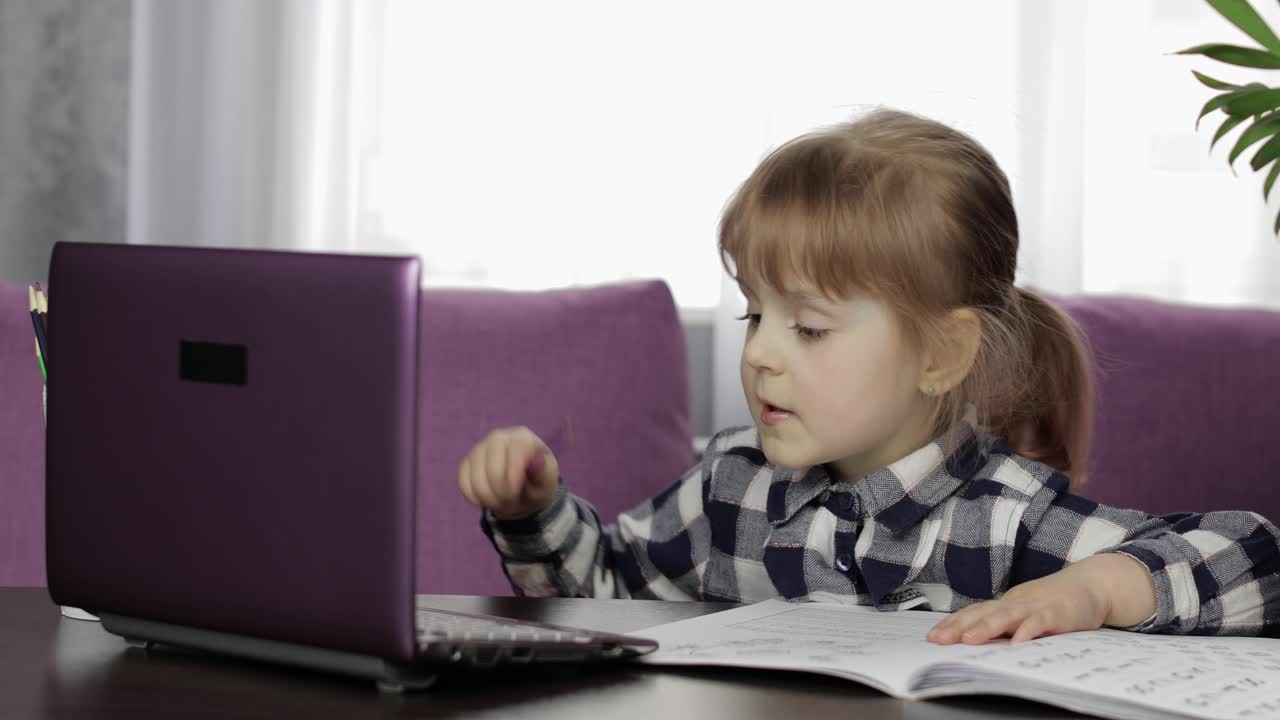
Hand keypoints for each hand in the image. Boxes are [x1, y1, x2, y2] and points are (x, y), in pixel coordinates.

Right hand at [458, 426, 559, 519]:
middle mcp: (498, 437)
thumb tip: (538, 460)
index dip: (515, 478)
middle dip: (503, 494)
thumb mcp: (547, 480)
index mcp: (522, 437)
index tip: (518, 492)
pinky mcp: (466, 462)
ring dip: (489, 499)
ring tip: (502, 501)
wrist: (523, 487)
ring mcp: (479, 448)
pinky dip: (475, 498)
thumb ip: (543, 471)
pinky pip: (464, 484)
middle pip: (493, 471)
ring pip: (476, 480)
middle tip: (512, 501)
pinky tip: (488, 498)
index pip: (515, 453)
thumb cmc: (537, 482)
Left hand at [926, 553, 1155, 643]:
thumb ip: (1004, 623)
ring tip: (969, 640)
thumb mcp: (1024, 611)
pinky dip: (1028, 632)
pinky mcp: (1056, 614)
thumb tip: (974, 638)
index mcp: (1005, 604)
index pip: (973, 612)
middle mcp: (1015, 603)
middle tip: (938, 639)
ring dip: (986, 628)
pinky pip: (1040, 623)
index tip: (932, 636)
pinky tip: (1018, 643)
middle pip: (982, 613)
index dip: (952, 624)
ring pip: (1006, 616)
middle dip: (958, 627)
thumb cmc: (1053, 601)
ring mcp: (1035, 607)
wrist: (1089, 585)